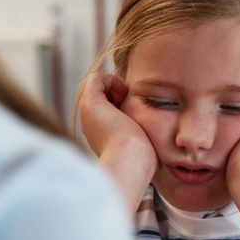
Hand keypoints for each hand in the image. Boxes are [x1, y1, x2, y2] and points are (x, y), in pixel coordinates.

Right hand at [78, 72, 157, 204]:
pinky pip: (97, 78)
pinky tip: (123, 93)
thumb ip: (141, 133)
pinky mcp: (91, 102)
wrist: (129, 160)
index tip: (136, 109)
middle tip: (131, 102)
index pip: (108, 107)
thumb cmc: (140, 156)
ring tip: (127, 98)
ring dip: (116, 86)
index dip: (122, 101)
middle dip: (119, 93)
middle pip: (102, 95)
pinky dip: (112, 79)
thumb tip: (151, 129)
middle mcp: (91, 122)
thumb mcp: (142, 143)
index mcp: (100, 132)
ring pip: (98, 86)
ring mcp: (88, 112)